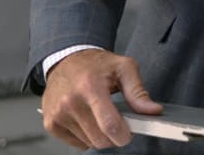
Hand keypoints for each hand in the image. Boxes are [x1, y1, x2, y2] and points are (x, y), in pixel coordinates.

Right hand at [39, 49, 162, 149]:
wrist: (66, 60)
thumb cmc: (95, 64)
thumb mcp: (124, 68)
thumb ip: (138, 91)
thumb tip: (152, 110)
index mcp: (90, 87)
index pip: (109, 124)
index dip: (123, 135)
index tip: (129, 133)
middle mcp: (70, 102)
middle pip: (100, 138)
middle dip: (114, 136)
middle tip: (117, 121)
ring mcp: (58, 114)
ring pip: (89, 143)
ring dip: (99, 135)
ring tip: (100, 115)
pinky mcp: (51, 123)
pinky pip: (76, 143)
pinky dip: (86, 136)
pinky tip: (87, 119)